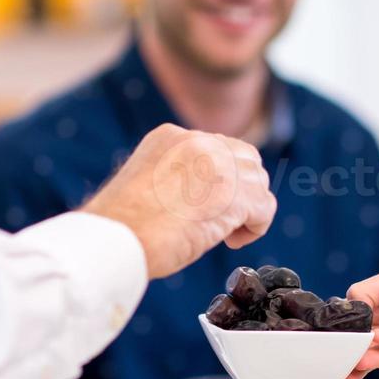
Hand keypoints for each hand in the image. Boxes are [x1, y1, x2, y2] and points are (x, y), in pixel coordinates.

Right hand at [84, 124, 276, 279]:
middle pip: (245, 159)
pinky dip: (256, 227)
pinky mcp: (232, 195)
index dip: (221, 180)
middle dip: (241, 190)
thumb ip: (176, 179)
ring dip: (249, 210)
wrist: (114, 240)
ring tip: (225, 234)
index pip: (217, 148)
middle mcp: (196, 142)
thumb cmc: (122, 227)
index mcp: (171, 137)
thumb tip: (202, 198)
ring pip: (258, 182)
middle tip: (220, 220)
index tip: (205, 206)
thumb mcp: (147, 186)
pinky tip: (232, 240)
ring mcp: (216, 166)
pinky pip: (265, 207)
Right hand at [338, 242, 378, 378]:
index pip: (355, 323)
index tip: (325, 342)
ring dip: (362, 361)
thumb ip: (368, 293)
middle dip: (347, 358)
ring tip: (349, 362)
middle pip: (363, 347)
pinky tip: (377, 344)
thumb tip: (344, 309)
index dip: (340, 334)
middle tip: (331, 365)